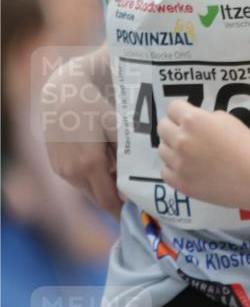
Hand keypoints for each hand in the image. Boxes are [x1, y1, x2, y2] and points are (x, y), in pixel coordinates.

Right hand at [41, 53, 124, 218]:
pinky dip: (90, 178)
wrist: (62, 93)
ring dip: (102, 188)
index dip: (123, 211)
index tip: (137, 214)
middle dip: (115, 200)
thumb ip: (124, 158)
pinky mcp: (55, 165)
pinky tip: (101, 163)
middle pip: (98, 198)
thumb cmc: (95, 105)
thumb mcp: (116, 128)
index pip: (109, 202)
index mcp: (90, 166)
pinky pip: (77, 180)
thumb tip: (131, 185)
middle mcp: (73, 173)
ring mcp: (62, 170)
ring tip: (119, 177)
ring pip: (87, 189)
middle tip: (133, 198)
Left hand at [157, 100, 249, 208]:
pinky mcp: (181, 183)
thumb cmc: (247, 145)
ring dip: (172, 148)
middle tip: (186, 135)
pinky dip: (174, 168)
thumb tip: (194, 123)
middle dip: (173, 128)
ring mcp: (179, 163)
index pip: (172, 108)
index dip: (180, 112)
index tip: (186, 117)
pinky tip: (187, 168)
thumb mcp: (227, 120)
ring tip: (189, 153)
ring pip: (162, 150)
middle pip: (162, 128)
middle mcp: (181, 140)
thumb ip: (205, 118)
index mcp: (193, 121)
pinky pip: (165, 171)